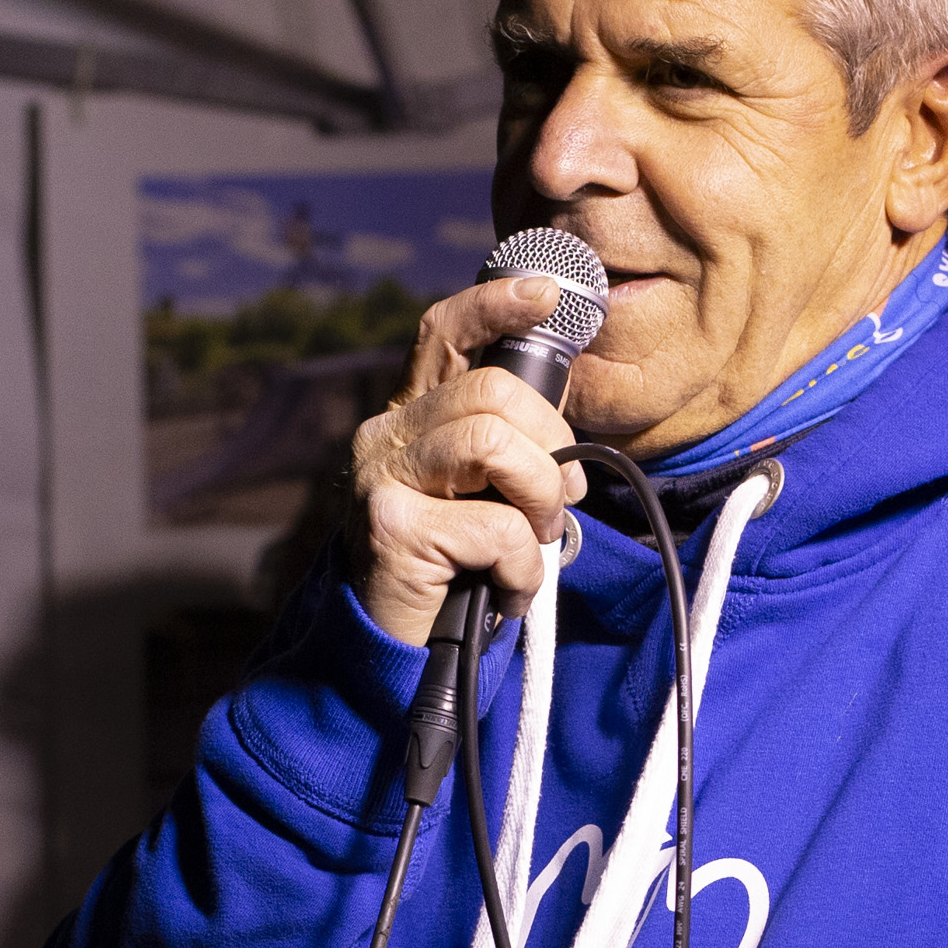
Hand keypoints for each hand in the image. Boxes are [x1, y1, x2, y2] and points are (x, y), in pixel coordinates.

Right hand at [347, 273, 589, 646]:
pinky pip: (496, 525)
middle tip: (560, 502)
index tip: (547, 292)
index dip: (495, 302)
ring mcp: (381, 477)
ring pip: (495, 443)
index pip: (444, 331)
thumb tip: (566, 426)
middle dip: (551, 446)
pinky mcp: (391, 527)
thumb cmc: (452, 572)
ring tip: (534, 542)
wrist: (394, 655)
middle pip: (494, 390)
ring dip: (540, 499)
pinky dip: (523, 566)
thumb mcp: (480, 495)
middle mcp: (385, 435)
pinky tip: (508, 592)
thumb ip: (506, 448)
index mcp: (411, 417)